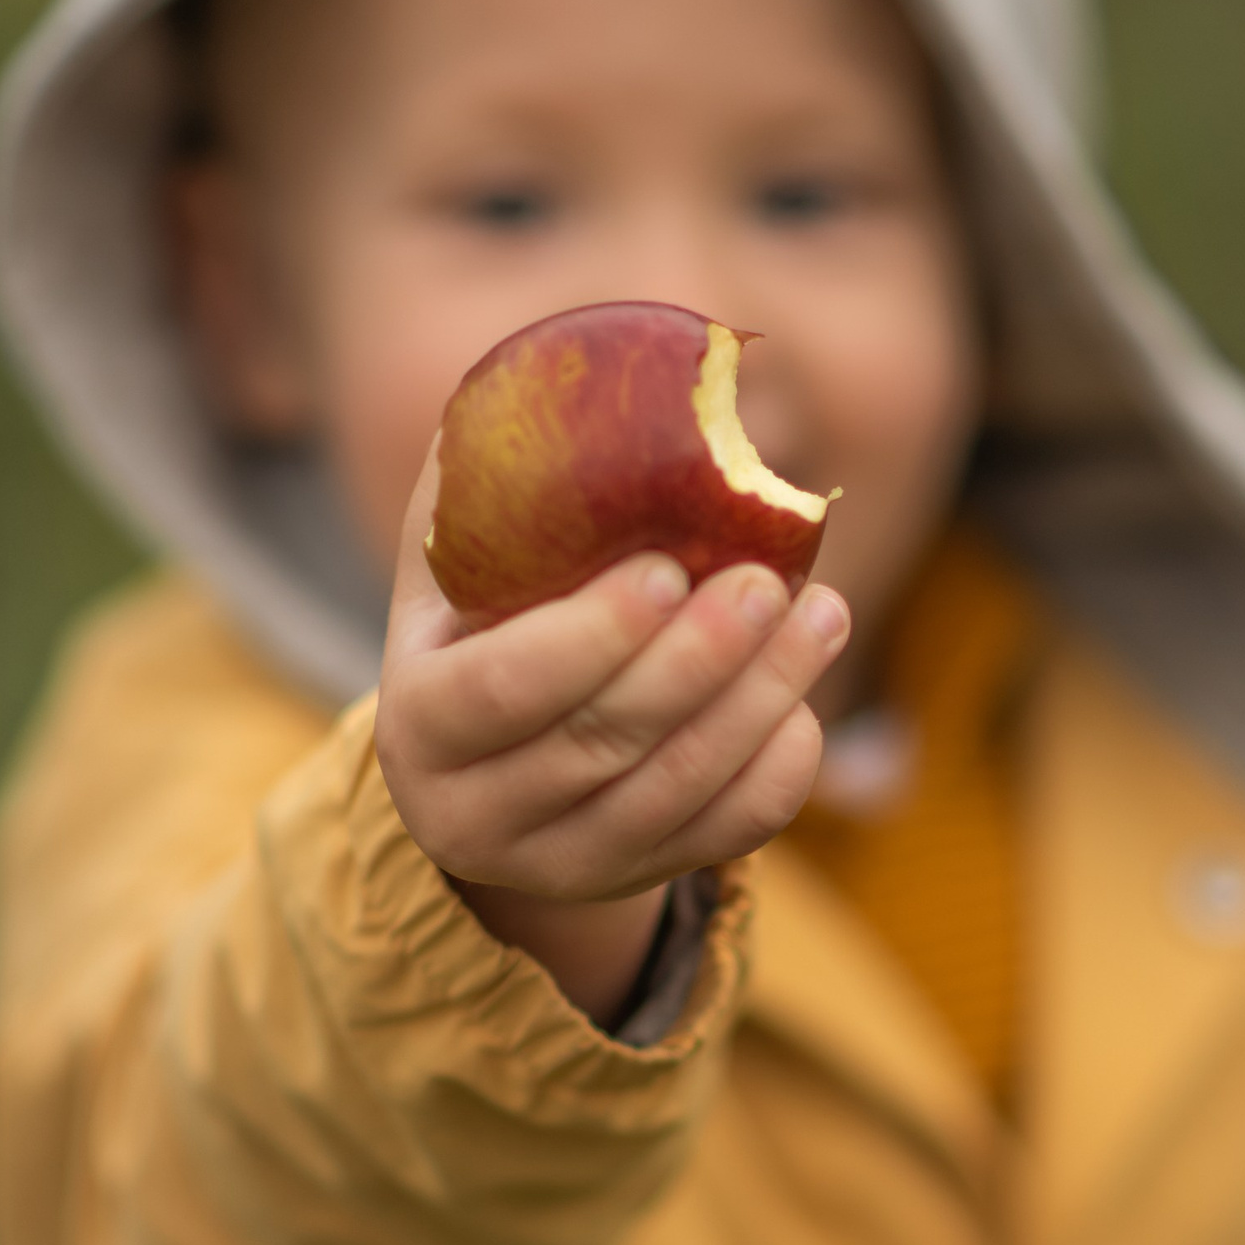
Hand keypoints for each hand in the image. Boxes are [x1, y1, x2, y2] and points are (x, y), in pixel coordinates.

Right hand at [374, 459, 849, 1022]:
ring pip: (681, 790)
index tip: (665, 567)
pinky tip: (807, 699)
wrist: (489, 775)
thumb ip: (482, 484)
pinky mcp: (635, 882)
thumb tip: (549, 362)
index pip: (506, 689)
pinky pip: (726, 835)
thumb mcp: (453, 567)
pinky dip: (779, 767)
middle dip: (701, 660)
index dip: (590, 635)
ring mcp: (561, 863)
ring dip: (764, 698)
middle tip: (768, 579)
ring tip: (823, 612)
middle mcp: (477, 816)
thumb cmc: (481, 630)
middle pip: (608, 742)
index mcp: (421, 726)